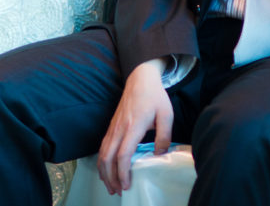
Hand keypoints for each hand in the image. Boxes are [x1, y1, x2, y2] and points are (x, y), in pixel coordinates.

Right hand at [96, 59, 172, 194]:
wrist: (140, 78)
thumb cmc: (155, 96)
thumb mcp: (166, 115)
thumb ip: (164, 136)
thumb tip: (159, 154)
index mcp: (133, 126)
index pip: (123, 154)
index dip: (123, 173)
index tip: (127, 185)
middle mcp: (119, 128)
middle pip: (107, 157)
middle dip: (110, 177)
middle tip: (117, 191)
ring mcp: (113, 127)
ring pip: (102, 153)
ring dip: (104, 171)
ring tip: (111, 186)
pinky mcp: (112, 126)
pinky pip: (102, 147)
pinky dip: (102, 161)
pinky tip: (106, 170)